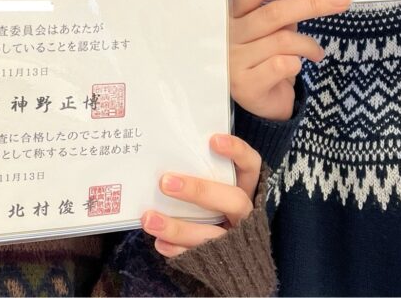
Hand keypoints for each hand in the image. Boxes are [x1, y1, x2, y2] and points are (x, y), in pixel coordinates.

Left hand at [141, 134, 260, 256]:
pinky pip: (198, 257)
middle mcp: (246, 213)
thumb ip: (203, 171)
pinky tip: (159, 242)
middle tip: (165, 182)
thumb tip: (165, 154)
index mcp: (247, 188)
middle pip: (234, 201)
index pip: (251, 164)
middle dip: (200, 191)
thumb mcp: (219, 186)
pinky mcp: (220, 260)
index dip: (237, 151)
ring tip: (149, 219)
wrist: (235, 257)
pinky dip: (177, 250)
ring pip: (211, 234)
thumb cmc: (216, 205)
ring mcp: (235, 239)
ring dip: (178, 227)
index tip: (213, 140)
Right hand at [229, 0, 351, 119]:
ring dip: (308, 45)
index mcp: (234, 14)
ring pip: (282, 41)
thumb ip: (285, 9)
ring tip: (317, 52)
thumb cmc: (269, 57)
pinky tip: (298, 67)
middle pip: (272, 13)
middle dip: (311, 4)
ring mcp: (233, 60)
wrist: (261, 101)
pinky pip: (282, 65)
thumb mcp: (275, 29)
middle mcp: (229, 35)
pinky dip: (297, 64)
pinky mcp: (244, 84)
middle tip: (341, 0)